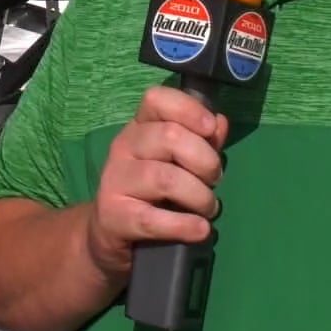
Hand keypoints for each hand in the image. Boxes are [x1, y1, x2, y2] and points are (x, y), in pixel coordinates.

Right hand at [84, 85, 229, 277]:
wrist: (110, 230)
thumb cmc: (151, 190)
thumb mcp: (177, 161)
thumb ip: (201, 141)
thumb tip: (220, 122)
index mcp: (140, 126)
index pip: (157, 99)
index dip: (189, 109)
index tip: (210, 128)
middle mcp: (124, 147)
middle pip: (169, 137)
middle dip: (205, 160)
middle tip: (215, 180)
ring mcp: (115, 180)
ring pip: (164, 178)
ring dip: (199, 196)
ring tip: (208, 208)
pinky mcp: (113, 215)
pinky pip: (153, 219)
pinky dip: (185, 225)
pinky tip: (200, 229)